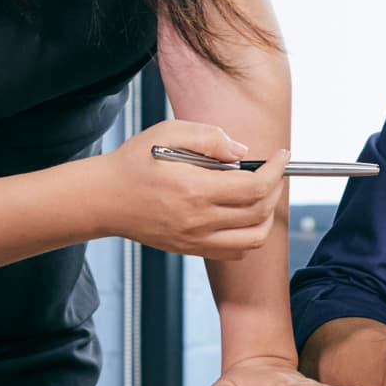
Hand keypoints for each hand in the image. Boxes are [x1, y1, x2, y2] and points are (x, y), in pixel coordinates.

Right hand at [103, 120, 290, 260]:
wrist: (104, 198)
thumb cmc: (134, 161)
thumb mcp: (168, 132)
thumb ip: (209, 137)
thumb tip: (242, 152)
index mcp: (194, 188)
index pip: (254, 186)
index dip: (276, 170)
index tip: (281, 156)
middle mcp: (198, 219)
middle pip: (259, 212)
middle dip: (275, 189)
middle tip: (273, 171)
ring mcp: (195, 239)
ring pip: (253, 239)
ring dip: (268, 216)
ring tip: (262, 195)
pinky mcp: (190, 249)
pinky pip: (234, 252)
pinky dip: (250, 236)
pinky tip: (243, 215)